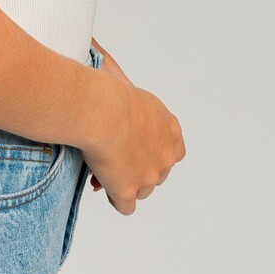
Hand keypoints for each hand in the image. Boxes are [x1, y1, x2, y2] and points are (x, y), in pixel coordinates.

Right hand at [81, 64, 184, 213]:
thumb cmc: (110, 94)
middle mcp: (166, 155)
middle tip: (113, 159)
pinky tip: (104, 190)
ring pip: (142, 190)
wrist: (103, 112)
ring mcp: (149, 176)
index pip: (171, 150)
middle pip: (156, 172)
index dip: (151, 150)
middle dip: (137, 168)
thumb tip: (107, 67)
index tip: (133, 146)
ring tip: (103, 172)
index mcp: (170, 129)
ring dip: (125, 184)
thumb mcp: (125, 84)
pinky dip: (115, 199)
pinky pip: (125, 206)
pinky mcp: (129, 191)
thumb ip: (124, 87)